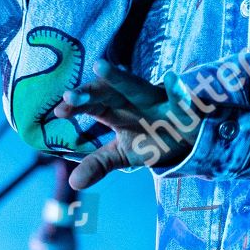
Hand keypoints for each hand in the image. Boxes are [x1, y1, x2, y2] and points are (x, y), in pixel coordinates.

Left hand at [53, 60, 213, 188]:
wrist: (191, 139)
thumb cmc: (152, 139)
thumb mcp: (123, 153)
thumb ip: (98, 164)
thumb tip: (72, 183)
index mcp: (118, 111)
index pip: (94, 104)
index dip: (78, 105)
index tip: (58, 111)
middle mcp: (135, 101)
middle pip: (110, 92)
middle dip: (91, 91)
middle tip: (69, 95)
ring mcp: (160, 102)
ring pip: (138, 88)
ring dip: (120, 79)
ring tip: (100, 67)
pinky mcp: (185, 107)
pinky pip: (181, 98)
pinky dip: (177, 89)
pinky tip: (172, 77)